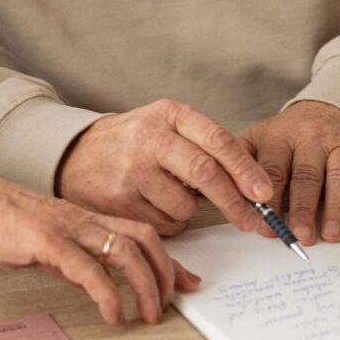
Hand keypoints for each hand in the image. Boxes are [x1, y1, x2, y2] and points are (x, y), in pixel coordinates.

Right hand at [0, 171, 199, 325]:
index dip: (170, 259)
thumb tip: (93, 281)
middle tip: (167, 305)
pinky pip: (88, 268)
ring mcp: (70, 228)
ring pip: (125, 251)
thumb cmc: (6, 221)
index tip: (188, 283)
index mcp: (88, 218)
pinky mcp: (50, 241)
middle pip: (144, 239)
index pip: (142, 233)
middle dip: (164, 274)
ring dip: (145, 286)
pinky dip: (106, 294)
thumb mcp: (51, 240)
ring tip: (147, 314)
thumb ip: (75, 257)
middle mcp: (86, 220)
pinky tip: (112, 313)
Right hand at [56, 100, 272, 235]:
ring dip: (187, 212)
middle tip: (250, 220)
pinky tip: (149, 205)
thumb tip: (253, 187)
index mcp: (168, 114)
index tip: (264, 193)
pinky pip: (163, 224)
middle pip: (204, 172)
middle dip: (233, 202)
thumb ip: (204, 147)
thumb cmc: (132, 143)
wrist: (74, 154)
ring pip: (185, 206)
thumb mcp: (165, 127)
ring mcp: (131, 169)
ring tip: (166, 196)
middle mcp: (148, 137)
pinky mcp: (118, 199)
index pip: (217, 140)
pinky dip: (166, 223)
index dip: (245, 170)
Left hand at [241, 100, 339, 245]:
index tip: (265, 226)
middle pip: (306, 175)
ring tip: (331, 235)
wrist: (335, 105)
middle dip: (302, 208)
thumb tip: (218, 193)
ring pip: (339, 177)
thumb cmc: (292, 132)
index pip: (272, 170)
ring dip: (336, 208)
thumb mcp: (262, 136)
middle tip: (299, 235)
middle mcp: (311, 139)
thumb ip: (242, 162)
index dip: (269, 200)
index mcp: (279, 136)